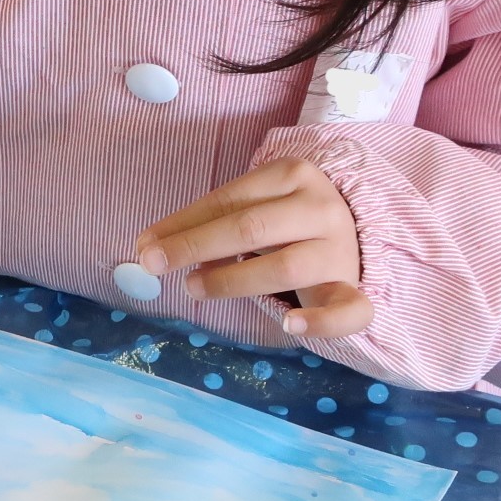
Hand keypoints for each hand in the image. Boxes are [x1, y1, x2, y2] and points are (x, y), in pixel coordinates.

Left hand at [134, 159, 374, 338]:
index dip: (183, 224)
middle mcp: (320, 208)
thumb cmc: (288, 221)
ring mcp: (341, 250)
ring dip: (233, 280)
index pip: (229, 200)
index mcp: (293, 174)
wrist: (355, 234)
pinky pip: (349, 309)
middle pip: (252, 227)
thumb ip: (211, 222)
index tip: (145, 245)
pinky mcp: (355, 289)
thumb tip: (149, 246)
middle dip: (197, 245)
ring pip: (287, 266)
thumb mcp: (255, 207)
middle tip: (155, 264)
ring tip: (193, 287)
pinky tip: (289, 325)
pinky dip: (320, 321)